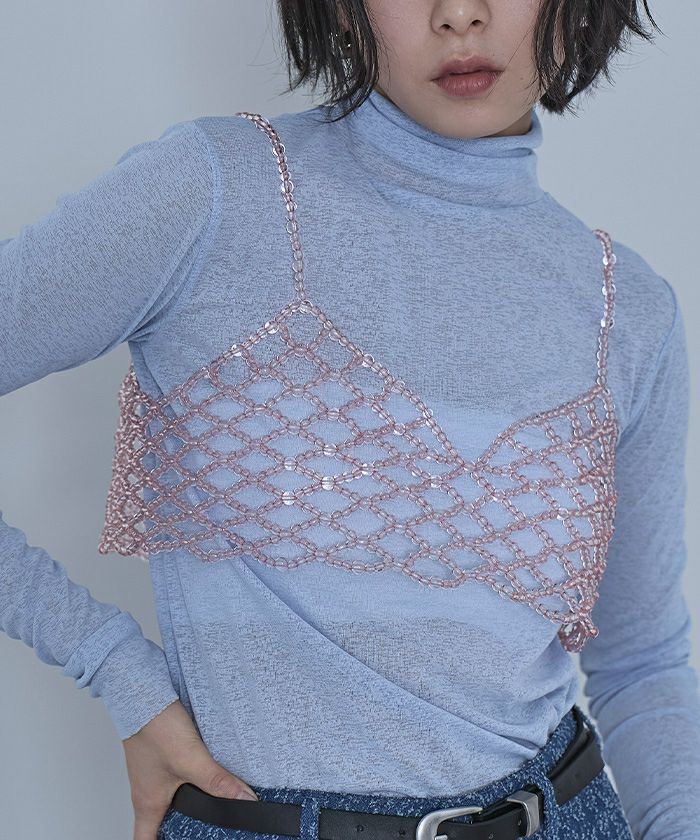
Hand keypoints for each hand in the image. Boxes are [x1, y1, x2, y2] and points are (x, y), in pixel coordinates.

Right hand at [122, 699, 258, 839]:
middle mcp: (146, 790)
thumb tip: (243, 800)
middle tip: (193, 832)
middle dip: (173, 830)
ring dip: (182, 804)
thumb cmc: (154, 728)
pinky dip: (186, 780)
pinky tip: (204, 772)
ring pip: (164, 798)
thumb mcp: (191, 760)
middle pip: (155, 823)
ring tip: (204, 804)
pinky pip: (171, 775)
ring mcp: (152, 772)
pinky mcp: (159, 754)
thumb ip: (217, 781)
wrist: (144, 695)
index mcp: (147, 803)